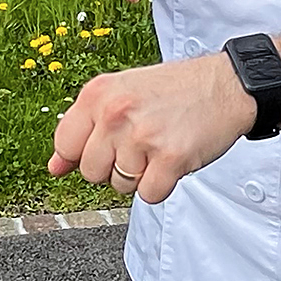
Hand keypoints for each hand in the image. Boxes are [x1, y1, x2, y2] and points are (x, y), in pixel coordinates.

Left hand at [50, 53, 254, 203]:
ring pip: (119, 186)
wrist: (225, 85)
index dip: (83, 153)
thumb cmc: (173, 90)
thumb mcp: (119, 93)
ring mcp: (142, 136)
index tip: (105, 146)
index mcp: (98, 93)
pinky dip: (161, 185)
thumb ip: (83, 128)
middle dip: (113, 166)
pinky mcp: (170, 158)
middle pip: (91, 172)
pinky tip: (172, 159)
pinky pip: (148, 195)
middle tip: (139, 143)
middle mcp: (115, 112)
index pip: (65, 144)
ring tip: (158, 146)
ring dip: (140, 175)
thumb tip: (55, 167)